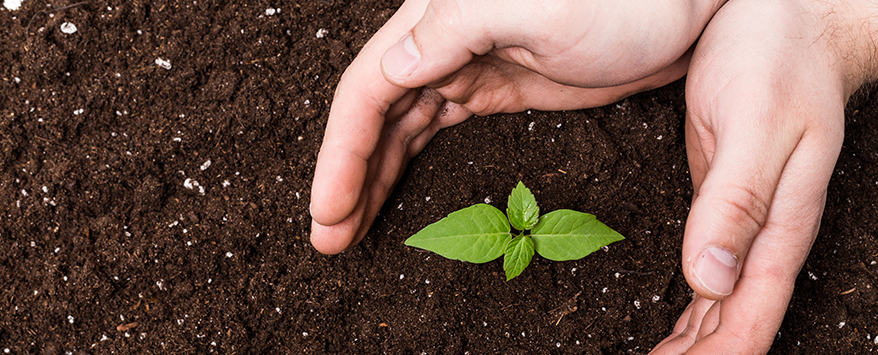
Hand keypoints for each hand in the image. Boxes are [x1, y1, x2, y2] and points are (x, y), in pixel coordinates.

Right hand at [309, 0, 725, 253]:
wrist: (688, 5)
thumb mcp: (538, 6)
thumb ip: (456, 29)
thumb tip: (392, 67)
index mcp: (438, 17)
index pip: (369, 89)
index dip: (342, 153)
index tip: (329, 211)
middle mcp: (442, 39)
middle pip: (376, 115)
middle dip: (349, 177)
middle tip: (331, 237)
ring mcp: (469, 65)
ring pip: (401, 128)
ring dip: (374, 178)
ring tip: (351, 229)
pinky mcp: (498, 87)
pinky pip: (437, 130)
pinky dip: (410, 164)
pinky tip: (394, 193)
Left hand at [650, 0, 875, 352]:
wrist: (790, 16)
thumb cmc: (778, 61)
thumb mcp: (754, 126)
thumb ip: (735, 203)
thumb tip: (708, 281)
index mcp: (779, 224)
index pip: (751, 313)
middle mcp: (765, 231)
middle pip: (735, 318)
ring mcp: (745, 217)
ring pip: (722, 300)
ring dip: (694, 340)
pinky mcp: (723, 198)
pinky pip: (710, 266)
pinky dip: (692, 302)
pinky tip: (680, 319)